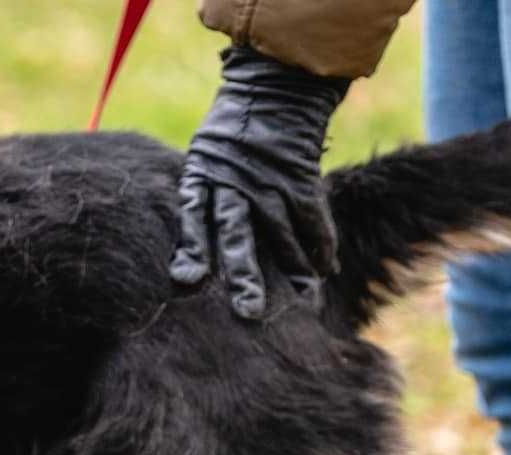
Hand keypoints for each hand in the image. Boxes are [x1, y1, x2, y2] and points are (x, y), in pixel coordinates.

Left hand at [170, 45, 348, 320]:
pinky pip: (313, 218)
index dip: (191, 248)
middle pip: (236, 233)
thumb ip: (201, 200)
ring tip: (302, 302)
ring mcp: (270, 180)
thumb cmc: (230, 133)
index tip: (186, 279)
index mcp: (203, 175)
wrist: (274, 87)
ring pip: (282, 233)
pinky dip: (320, 244)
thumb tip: (192, 261)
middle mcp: (235, 182)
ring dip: (293, 269)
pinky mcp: (301, 177)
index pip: (193, 215)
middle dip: (244, 274)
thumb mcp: (203, 156)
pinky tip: (324, 270)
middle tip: (249, 311)